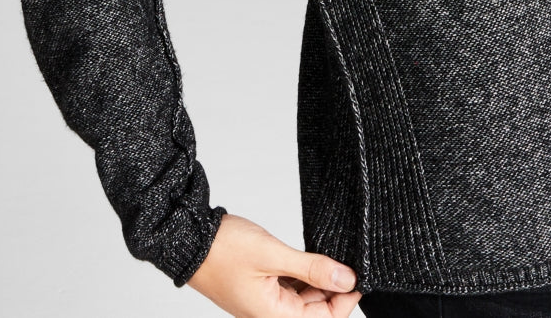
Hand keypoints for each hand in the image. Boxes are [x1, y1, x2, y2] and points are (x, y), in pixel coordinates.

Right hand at [188, 211, 361, 317]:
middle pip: (315, 311)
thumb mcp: (274, 255)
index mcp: (273, 316)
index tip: (360, 277)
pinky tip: (310, 258)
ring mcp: (263, 302)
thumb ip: (311, 268)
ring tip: (331, 256)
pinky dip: (302, 275)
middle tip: (349, 261)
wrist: (190, 239)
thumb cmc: (224, 249)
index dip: (345, 299)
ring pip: (303, 299)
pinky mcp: (259, 289)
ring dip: (318, 281)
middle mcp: (269, 315)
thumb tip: (346, 279)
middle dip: (334, 289)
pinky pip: (289, 288)